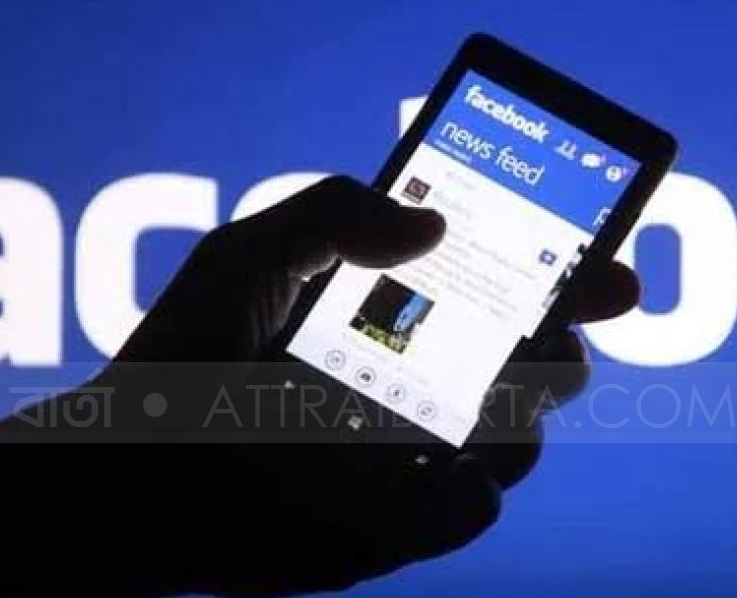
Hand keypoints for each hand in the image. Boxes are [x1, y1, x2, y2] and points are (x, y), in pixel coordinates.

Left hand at [0, 176, 637, 596]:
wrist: (128, 470)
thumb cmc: (181, 354)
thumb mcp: (250, 254)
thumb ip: (335, 211)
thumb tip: (434, 225)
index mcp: (399, 311)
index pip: (507, 288)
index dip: (569, 275)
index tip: (608, 264)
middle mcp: (423, 380)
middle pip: (542, 362)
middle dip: (564, 341)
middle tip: (551, 323)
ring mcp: (417, 457)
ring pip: (522, 437)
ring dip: (517, 412)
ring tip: (474, 391)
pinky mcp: (400, 525)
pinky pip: (472, 511)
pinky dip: (465, 488)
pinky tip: (428, 464)